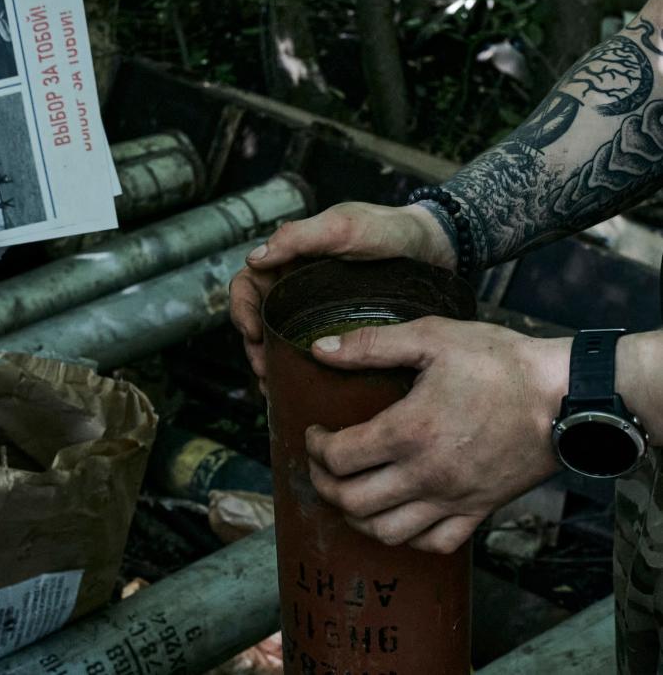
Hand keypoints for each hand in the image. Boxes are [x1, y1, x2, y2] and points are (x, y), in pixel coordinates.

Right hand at [229, 202, 455, 382]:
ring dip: (271, 366)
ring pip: (280, 342)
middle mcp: (298, 287)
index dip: (241, 310)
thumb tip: (254, 259)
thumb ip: (298, 238)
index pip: (248, 285)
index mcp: (290, 260)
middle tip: (264, 372)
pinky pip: (311, 354)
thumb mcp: (343, 227)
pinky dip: (298, 373)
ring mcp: (318, 312)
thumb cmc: (389, 229)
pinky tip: (299, 390)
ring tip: (276, 387)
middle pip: (258, 321)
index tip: (254, 333)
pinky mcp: (340, 331)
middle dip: (254, 348)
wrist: (438, 248)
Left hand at [303, 317, 567, 553]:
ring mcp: (454, 498)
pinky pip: (435, 544)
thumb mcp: (432, 337)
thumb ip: (370, 344)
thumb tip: (320, 349)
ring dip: (357, 516)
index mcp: (408, 432)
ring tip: (350, 491)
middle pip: (352, 502)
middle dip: (324, 484)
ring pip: (387, 532)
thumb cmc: (501, 363)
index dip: (314, 446)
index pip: (338, 457)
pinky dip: (408, 537)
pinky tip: (399, 513)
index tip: (314, 432)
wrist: (567, 395)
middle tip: (322, 463)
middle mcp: (426, 474)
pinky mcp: (480, 510)